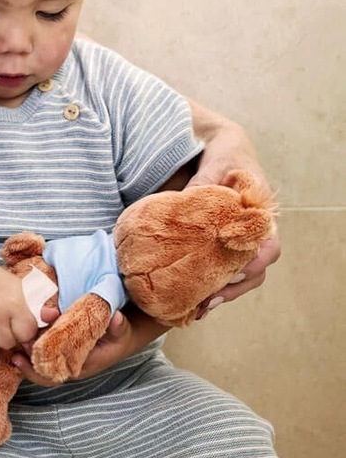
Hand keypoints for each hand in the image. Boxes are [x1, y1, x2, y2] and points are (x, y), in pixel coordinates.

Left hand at [13, 308, 165, 383]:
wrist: (120, 336)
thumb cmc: (119, 337)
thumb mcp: (122, 332)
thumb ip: (118, 327)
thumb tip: (116, 318)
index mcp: (80, 366)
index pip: (53, 376)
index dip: (36, 370)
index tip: (24, 358)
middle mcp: (67, 364)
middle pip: (40, 369)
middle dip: (26, 359)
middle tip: (16, 345)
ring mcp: (62, 356)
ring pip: (38, 359)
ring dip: (25, 350)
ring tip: (13, 340)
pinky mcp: (59, 345)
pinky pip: (41, 348)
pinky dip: (30, 341)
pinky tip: (18, 331)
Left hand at [186, 104, 280, 310]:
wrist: (218, 149)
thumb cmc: (223, 155)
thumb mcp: (216, 163)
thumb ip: (205, 182)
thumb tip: (190, 203)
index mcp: (261, 216)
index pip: (268, 248)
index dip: (251, 266)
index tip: (229, 278)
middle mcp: (254, 234)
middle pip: (254, 271)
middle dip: (232, 289)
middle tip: (207, 301)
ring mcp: (238, 243)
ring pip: (239, 277)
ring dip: (220, 293)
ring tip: (196, 307)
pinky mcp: (220, 247)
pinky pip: (220, 270)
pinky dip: (209, 285)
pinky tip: (189, 299)